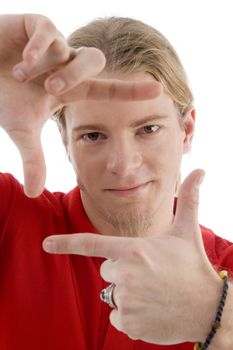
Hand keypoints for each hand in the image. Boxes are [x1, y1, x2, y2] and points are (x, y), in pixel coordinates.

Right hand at [0, 14, 159, 196]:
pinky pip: (47, 31)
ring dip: (53, 66)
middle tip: (48, 90)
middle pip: (93, 63)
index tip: (158, 92)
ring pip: (72, 48)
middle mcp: (67, 65)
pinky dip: (36, 47)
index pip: (108, 89)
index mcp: (71, 89)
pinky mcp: (36, 25)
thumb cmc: (3, 97)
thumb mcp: (21, 130)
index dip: (132, 91)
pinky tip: (20, 61)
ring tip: (23, 76)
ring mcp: (54, 45)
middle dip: (74, 76)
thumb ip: (34, 158)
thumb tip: (34, 194)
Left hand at [43, 170, 222, 344]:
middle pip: (107, 270)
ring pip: (112, 293)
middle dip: (123, 270)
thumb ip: (189, 199)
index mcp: (134, 250)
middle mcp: (126, 274)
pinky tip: (151, 310)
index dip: (66, 243)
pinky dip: (131, 315)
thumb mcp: (187, 231)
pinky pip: (117, 316)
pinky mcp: (130, 323)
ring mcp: (127, 300)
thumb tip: (201, 171)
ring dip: (128, 293)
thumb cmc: (194, 266)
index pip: (92, 244)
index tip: (46, 244)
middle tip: (149, 274)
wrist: (208, 308)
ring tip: (153, 292)